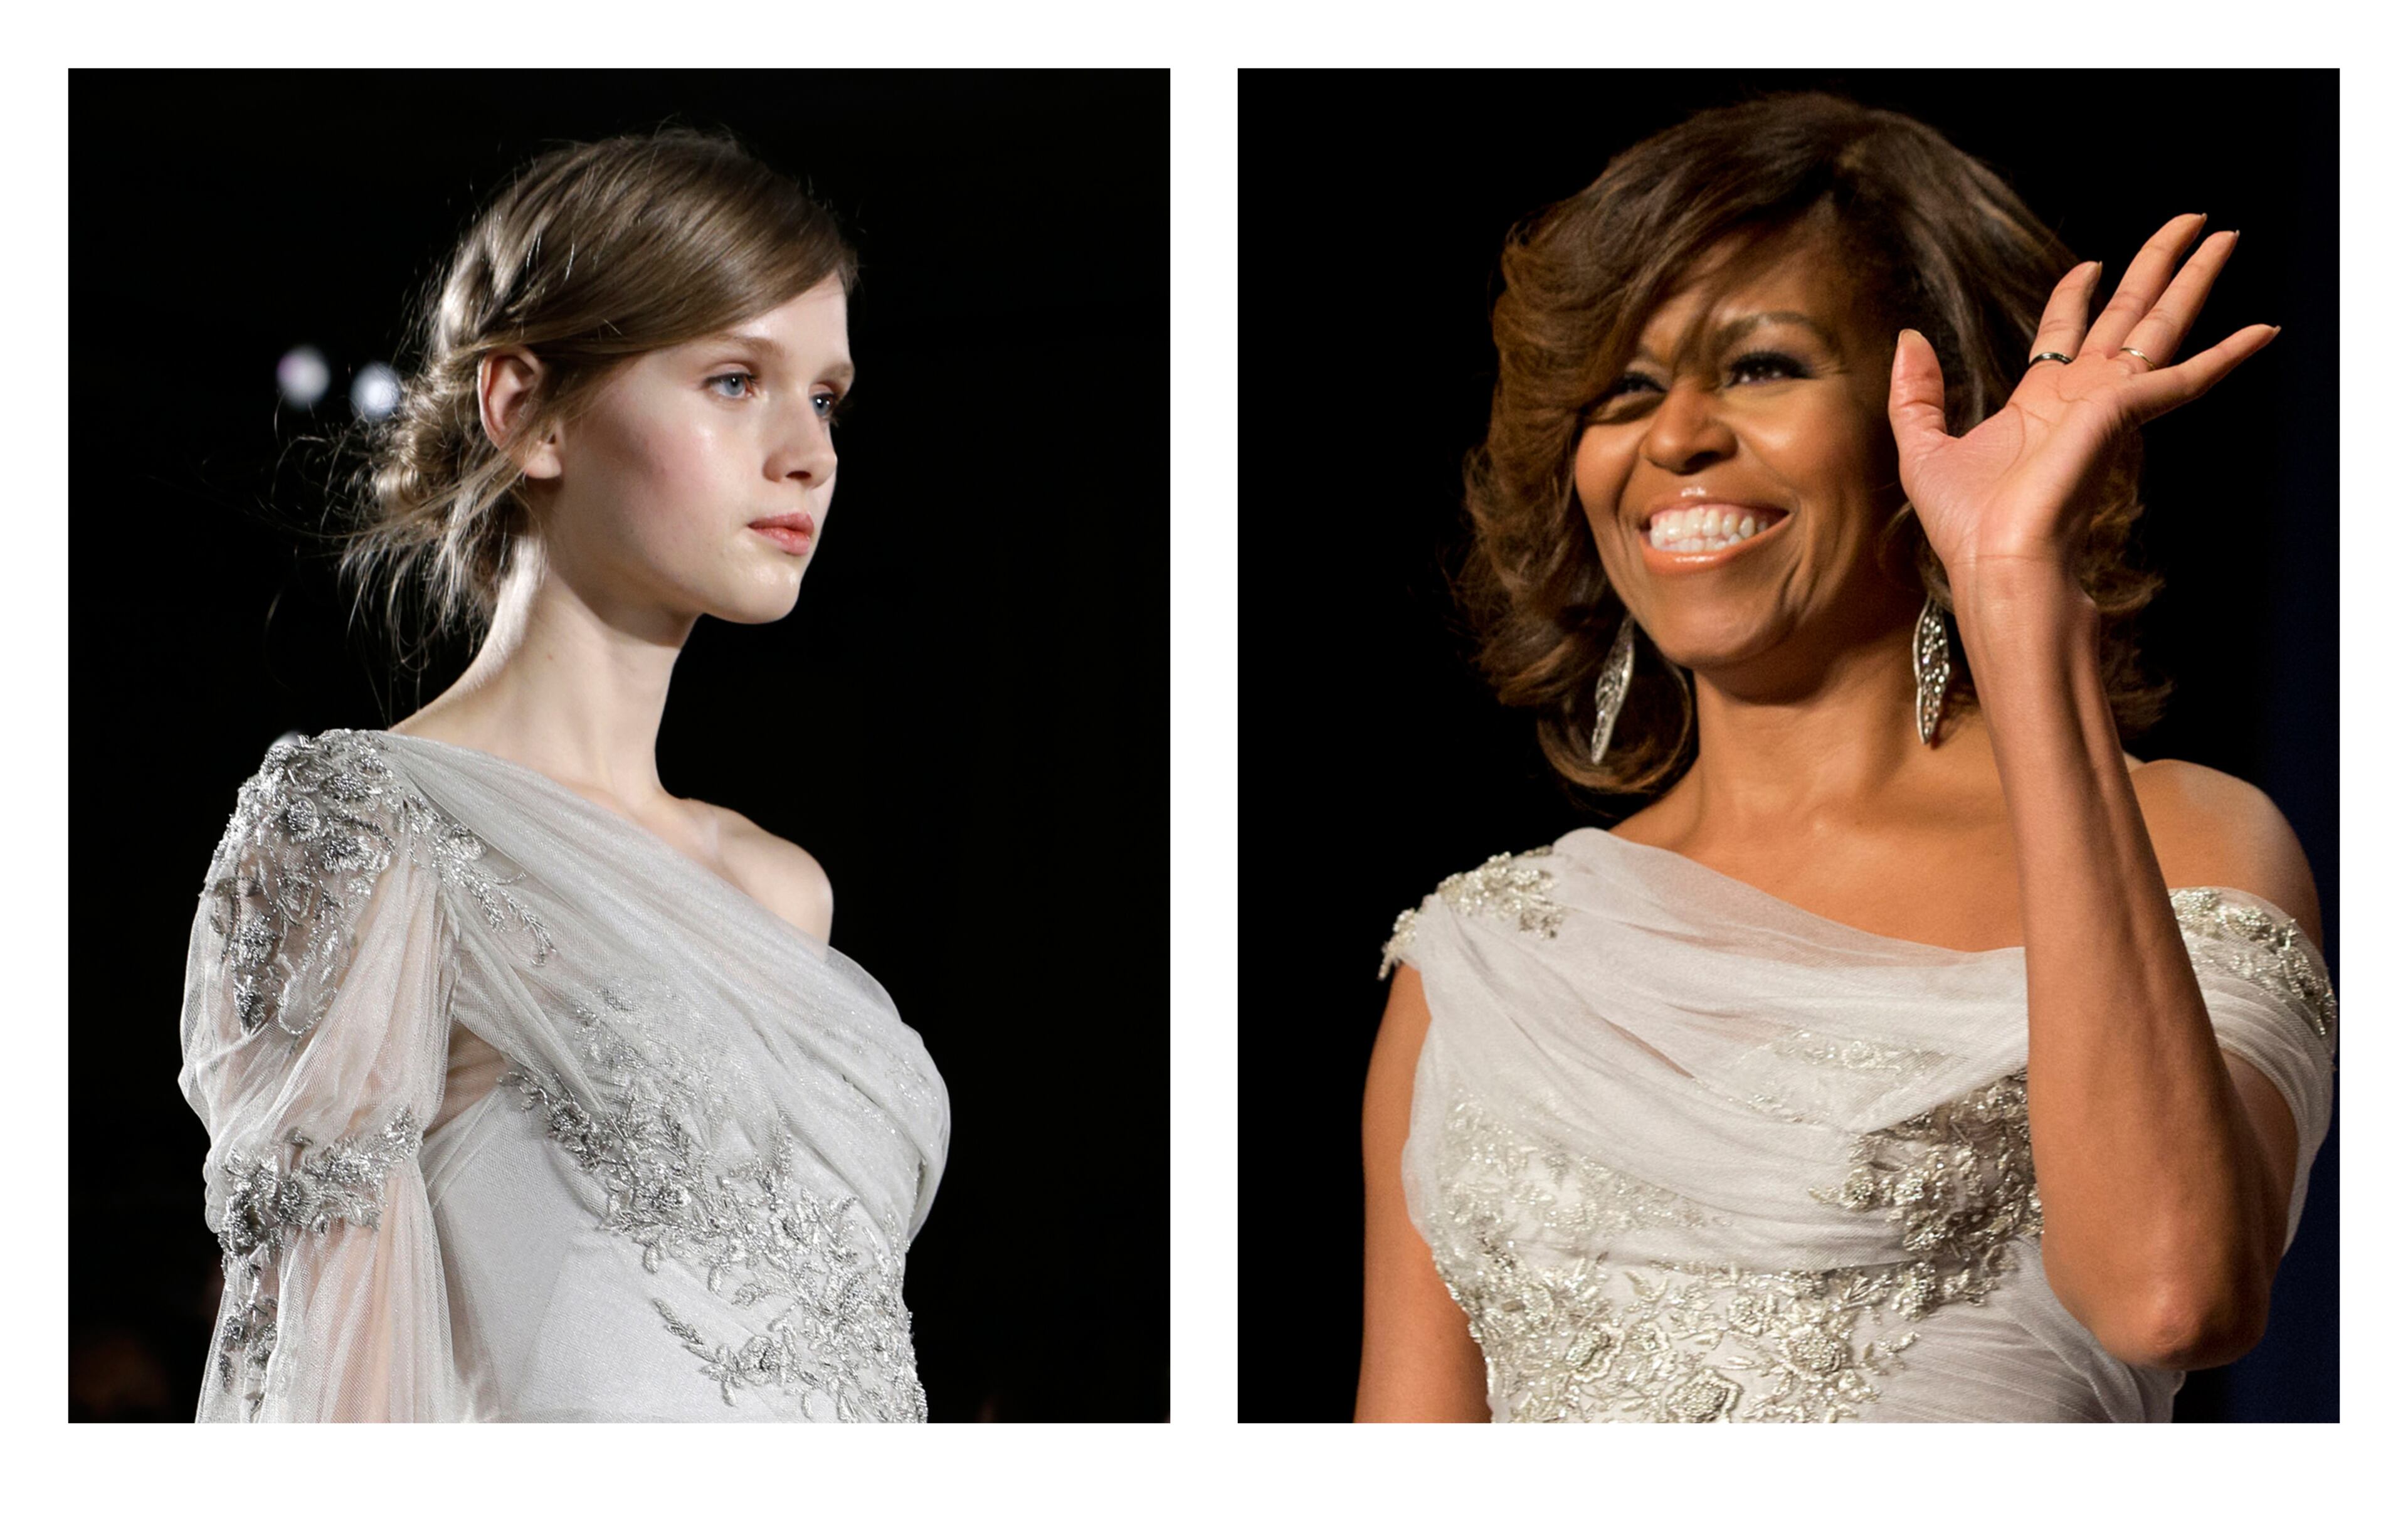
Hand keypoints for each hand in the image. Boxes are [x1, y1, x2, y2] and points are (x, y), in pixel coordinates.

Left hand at [1886, 212, 2277, 593]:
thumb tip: (1907, 338)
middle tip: (2191, 220)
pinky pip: (2188, 377)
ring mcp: (2109, 403)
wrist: (1996, 563)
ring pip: (2163, 324)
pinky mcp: (2125, 414)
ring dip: (2195, 279)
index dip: (2077, 293)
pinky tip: (2263, 328)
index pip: (2067, 331)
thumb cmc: (1966, 525)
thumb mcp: (1922, 447)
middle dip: (2158, 264)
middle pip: (2129, 312)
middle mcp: (2083, 396)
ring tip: (2227, 234)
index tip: (2090, 263)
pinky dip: (2227, 354)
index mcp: (2041, 402)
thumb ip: (1915, 393)